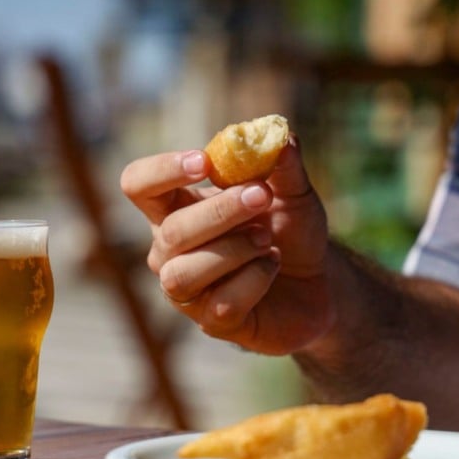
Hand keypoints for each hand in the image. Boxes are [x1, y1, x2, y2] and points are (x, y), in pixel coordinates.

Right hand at [120, 138, 332, 354]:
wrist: (320, 282)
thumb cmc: (290, 231)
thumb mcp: (293, 193)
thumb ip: (284, 165)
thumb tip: (279, 136)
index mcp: (177, 209)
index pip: (139, 184)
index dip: (162, 171)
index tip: (203, 162)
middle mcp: (170, 251)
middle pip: (170, 232)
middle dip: (219, 212)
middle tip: (261, 196)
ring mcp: (188, 291)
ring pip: (184, 274)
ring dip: (233, 250)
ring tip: (268, 240)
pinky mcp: (213, 323)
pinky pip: (222, 303)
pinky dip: (254, 279)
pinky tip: (272, 267)